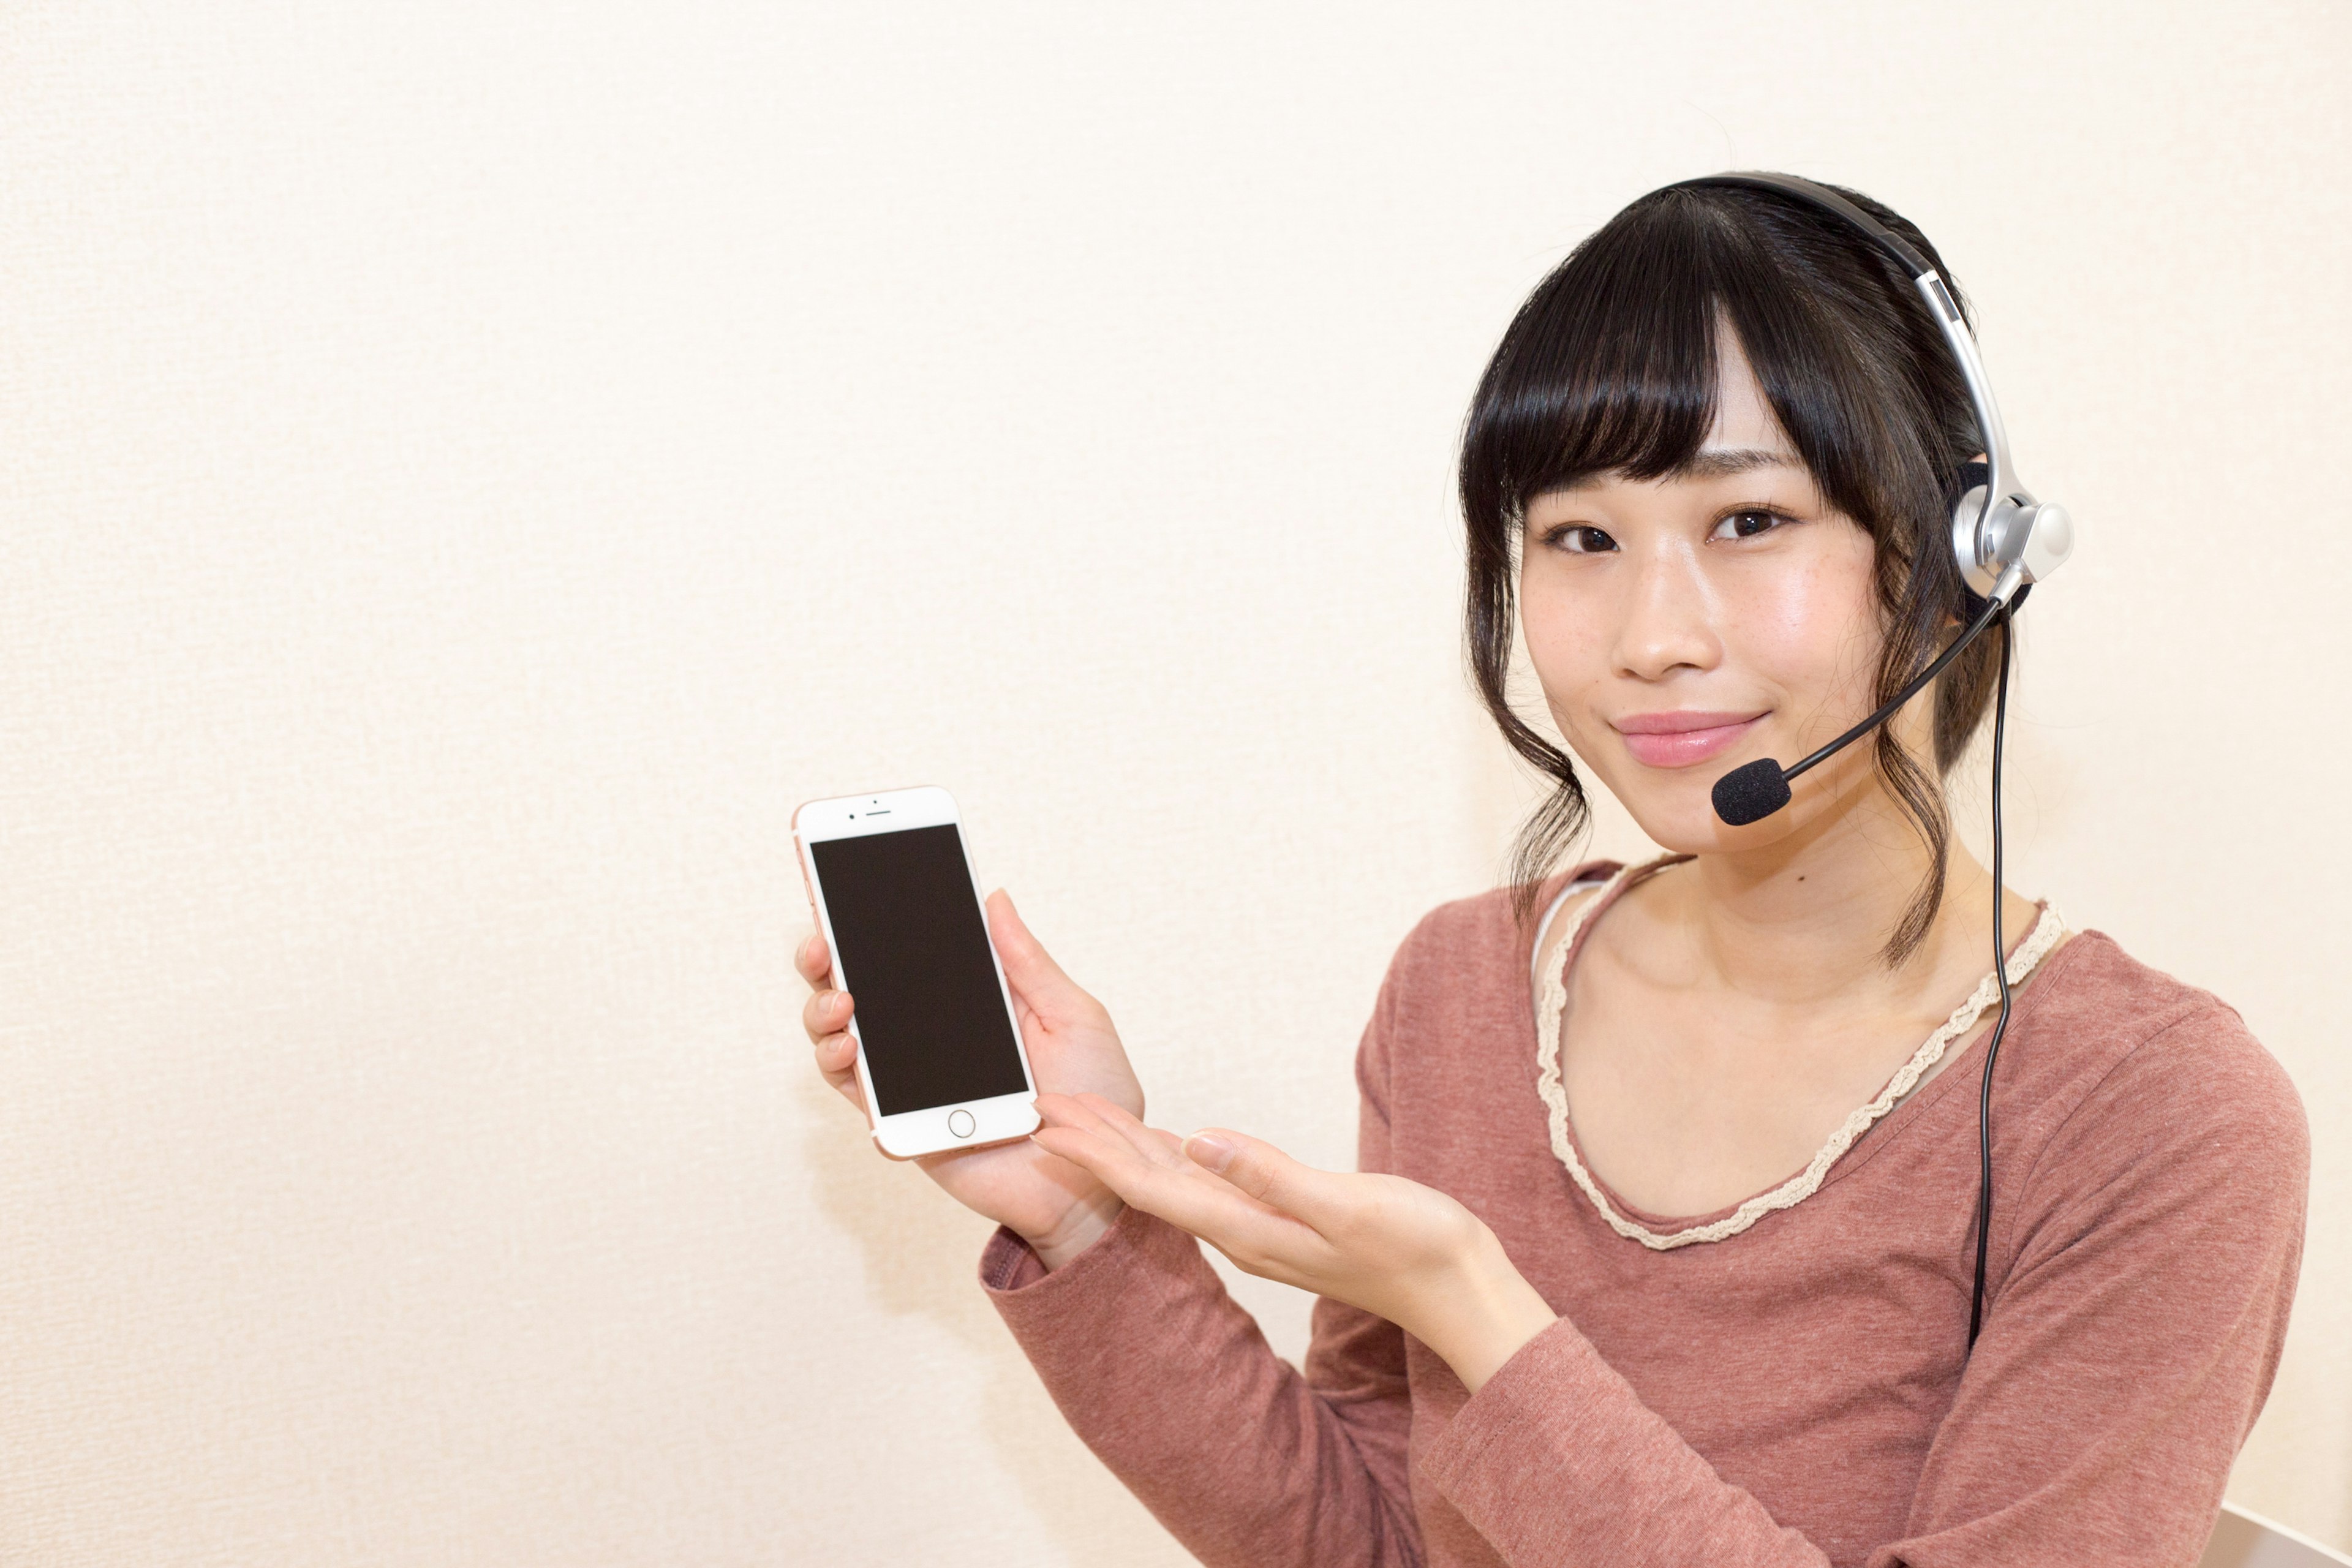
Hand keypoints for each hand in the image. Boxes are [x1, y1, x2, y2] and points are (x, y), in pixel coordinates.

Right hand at [798, 891, 1139, 1270]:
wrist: (1096, 1177)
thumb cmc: (1094, 1097)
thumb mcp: (1074, 1017)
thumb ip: (1029, 964)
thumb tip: (995, 898)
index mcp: (971, 1001)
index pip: (908, 955)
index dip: (870, 925)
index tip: (844, 888)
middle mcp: (932, 1037)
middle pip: (859, 992)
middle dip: (827, 962)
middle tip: (822, 944)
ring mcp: (915, 1083)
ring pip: (844, 1042)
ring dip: (825, 1017)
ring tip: (842, 1004)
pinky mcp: (909, 1128)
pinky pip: (863, 1102)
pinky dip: (847, 1076)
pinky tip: (851, 1054)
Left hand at [1030, 1093, 1557, 1392]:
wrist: (1460, 1290)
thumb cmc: (1416, 1246)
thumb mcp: (1346, 1205)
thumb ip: (1271, 1175)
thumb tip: (1202, 1141)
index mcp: (1248, 1226)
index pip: (1152, 1186)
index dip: (1095, 1152)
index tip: (1048, 1122)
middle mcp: (1242, 1231)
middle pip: (1148, 1183)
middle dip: (1093, 1145)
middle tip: (1041, 1105)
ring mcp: (1260, 1229)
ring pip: (1173, 1182)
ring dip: (1125, 1150)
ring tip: (1083, 1119)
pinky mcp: (1281, 1220)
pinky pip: (1206, 1185)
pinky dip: (1171, 1158)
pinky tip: (1165, 1144)